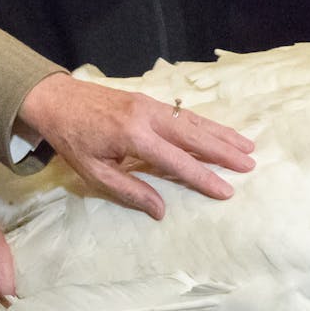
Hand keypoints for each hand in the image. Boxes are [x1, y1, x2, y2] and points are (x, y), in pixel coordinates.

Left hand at [16, 73, 255, 218]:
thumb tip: (161, 211)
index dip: (203, 178)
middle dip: (224, 151)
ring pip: (195, 121)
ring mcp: (152, 105)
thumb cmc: (74, 141)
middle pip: (195, 136)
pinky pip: (185, 113)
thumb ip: (129, 191)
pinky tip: (219, 131)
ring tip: (247, 145)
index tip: (226, 190)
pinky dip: (207, 123)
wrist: (58, 100)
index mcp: (134, 137)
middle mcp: (149, 117)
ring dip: (222, 134)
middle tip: (250, 163)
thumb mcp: (94, 173)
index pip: (177, 162)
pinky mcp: (151, 100)